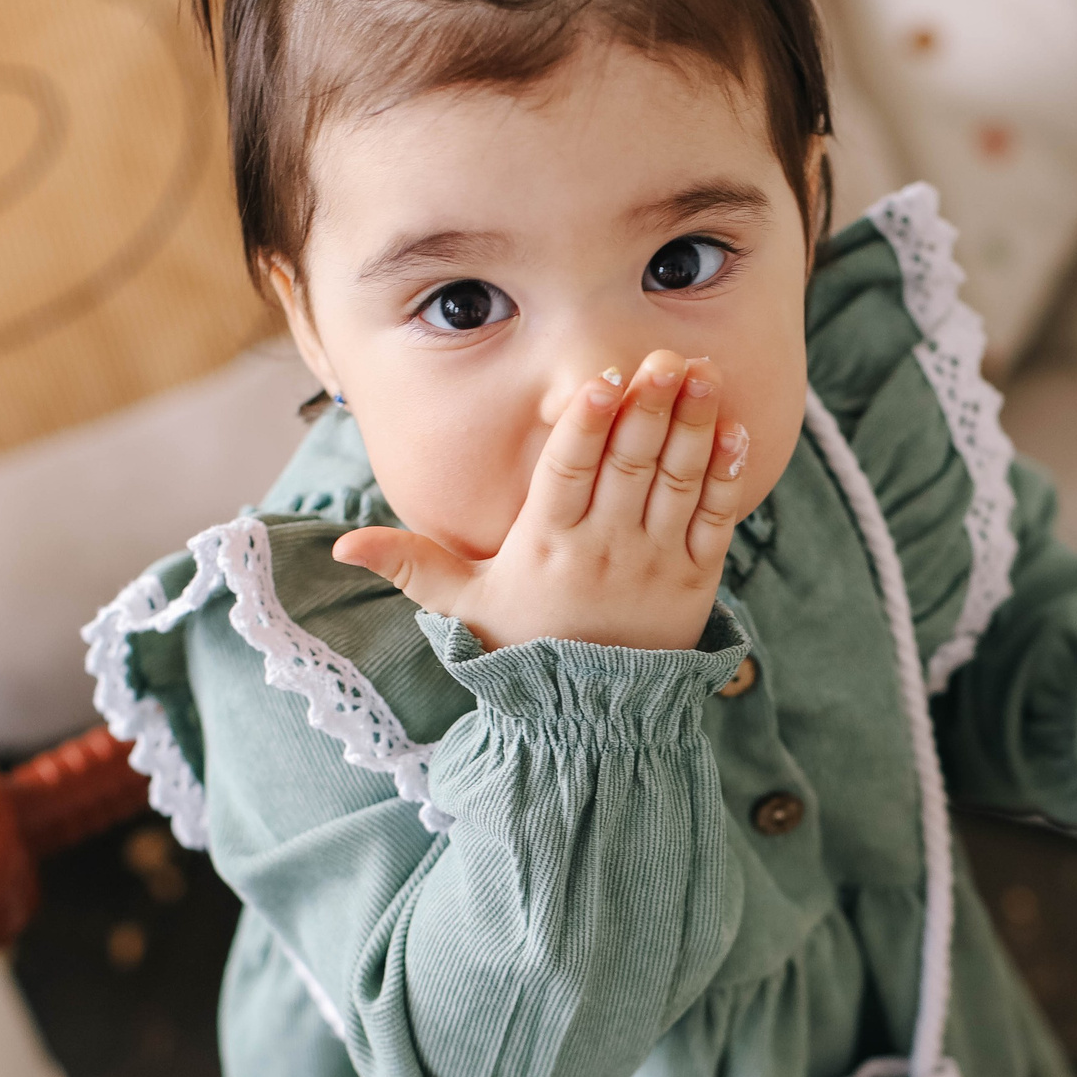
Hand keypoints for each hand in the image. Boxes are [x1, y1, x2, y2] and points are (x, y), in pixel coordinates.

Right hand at [332, 350, 758, 650]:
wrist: (592, 716)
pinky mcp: (697, 579)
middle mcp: (604, 550)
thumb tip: (341, 543)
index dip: (586, 426)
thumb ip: (410, 565)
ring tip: (703, 374)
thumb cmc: (524, 647)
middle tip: (665, 359)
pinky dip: (726, 474)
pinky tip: (736, 429)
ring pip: (677, 482)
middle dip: (649, 408)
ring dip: (693, 426)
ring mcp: (655, 563)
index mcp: (546, 546)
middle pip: (629, 466)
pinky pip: (715, 518)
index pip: (567, 474)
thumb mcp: (462, 607)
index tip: (602, 381)